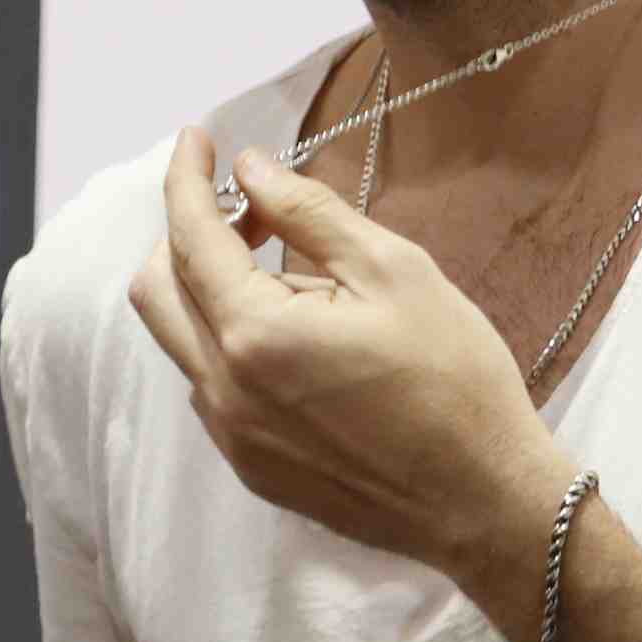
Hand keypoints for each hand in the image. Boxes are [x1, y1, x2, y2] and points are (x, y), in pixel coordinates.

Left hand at [126, 128, 566, 573]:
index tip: (197, 139)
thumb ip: (309, 214)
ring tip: (291, 273)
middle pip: (157, 290)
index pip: (189, 238)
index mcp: (254, 335)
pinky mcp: (250, 468)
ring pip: (182, 340)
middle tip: (250, 211)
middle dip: (187, 234)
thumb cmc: (456, 380)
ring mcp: (231, 437)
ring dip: (212, 291)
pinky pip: (212, 387)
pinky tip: (299, 336)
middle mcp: (223, 391)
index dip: (187, 179)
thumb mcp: (394, 271)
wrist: (484, 502)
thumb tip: (250, 169)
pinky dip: (231, 342)